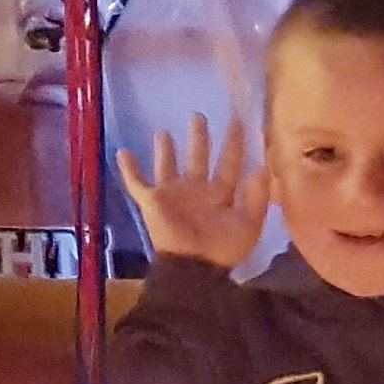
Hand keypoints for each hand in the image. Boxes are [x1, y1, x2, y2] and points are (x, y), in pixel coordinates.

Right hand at [116, 118, 271, 270]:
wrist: (194, 268)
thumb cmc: (223, 248)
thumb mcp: (248, 224)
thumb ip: (256, 196)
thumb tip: (262, 167)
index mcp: (220, 194)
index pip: (229, 163)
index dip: (234, 144)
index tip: (239, 121)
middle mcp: (196, 190)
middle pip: (198, 157)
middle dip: (199, 137)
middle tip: (198, 116)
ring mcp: (173, 195)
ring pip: (167, 165)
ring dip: (165, 150)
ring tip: (162, 132)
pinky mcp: (152, 202)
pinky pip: (137, 183)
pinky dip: (129, 169)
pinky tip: (122, 151)